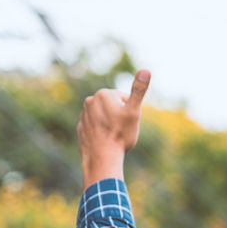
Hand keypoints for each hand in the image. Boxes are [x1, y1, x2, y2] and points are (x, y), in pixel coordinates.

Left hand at [78, 69, 151, 187]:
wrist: (102, 157)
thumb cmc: (120, 134)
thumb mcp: (134, 111)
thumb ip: (139, 90)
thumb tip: (146, 70)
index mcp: (103, 94)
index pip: (124, 99)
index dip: (130, 112)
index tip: (127, 122)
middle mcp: (90, 101)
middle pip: (113, 107)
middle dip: (119, 117)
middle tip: (122, 130)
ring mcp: (83, 115)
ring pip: (104, 117)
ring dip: (110, 124)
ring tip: (113, 136)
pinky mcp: (80, 129)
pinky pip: (95, 128)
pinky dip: (101, 133)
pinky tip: (105, 142)